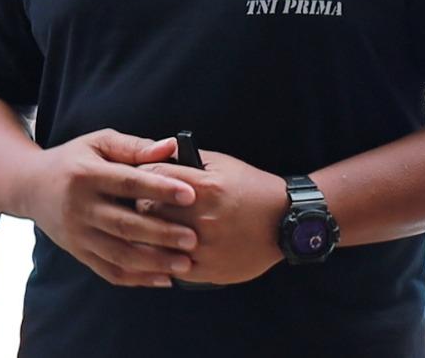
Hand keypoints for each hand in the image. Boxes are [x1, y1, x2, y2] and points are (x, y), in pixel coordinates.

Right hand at [20, 129, 198, 287]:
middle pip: (124, 224)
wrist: (31, 187)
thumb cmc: (74, 160)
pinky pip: (108, 270)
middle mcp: (79, 207)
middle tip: (193, 238)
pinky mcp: (78, 252)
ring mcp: (77, 234)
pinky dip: (137, 278)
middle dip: (161, 234)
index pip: (127, 183)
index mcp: (86, 175)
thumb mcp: (99, 143)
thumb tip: (172, 146)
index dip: (159, 188)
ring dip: (153, 262)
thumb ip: (135, 146)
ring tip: (184, 264)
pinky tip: (163, 278)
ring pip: (118, 253)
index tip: (190, 194)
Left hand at [141, 150, 285, 285]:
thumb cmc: (252, 188)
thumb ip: (188, 160)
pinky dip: (162, 256)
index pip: (153, 177)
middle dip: (142, 205)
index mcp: (207, 187)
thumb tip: (155, 155)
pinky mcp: (207, 269)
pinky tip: (164, 247)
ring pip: (154, 240)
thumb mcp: (223, 164)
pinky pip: (170, 265)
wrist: (286, 222)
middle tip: (142, 203)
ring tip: (151, 226)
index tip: (138, 178)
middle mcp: (203, 217)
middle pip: (148, 210)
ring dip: (148, 233)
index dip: (141, 176)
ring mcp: (205, 246)